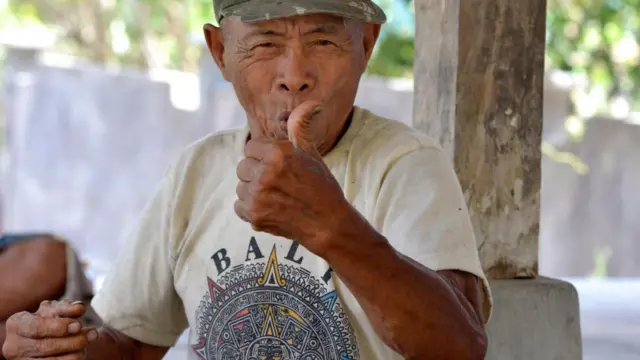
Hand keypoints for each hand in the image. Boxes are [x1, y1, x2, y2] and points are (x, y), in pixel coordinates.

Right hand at [2, 300, 97, 358]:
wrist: (49, 336)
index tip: (79, 324)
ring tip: (90, 341)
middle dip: (72, 340)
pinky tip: (81, 353)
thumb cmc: (52, 319)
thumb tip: (79, 308)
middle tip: (93, 334)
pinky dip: (71, 359)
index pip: (36, 326)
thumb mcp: (58, 309)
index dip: (58, 326)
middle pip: (45, 346)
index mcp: (16, 324)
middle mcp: (13, 345)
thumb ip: (67, 307)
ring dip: (76, 352)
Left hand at [235, 101, 353, 255]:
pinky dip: (251, 207)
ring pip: (240, 186)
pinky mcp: (254, 216)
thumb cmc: (321, 186)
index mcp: (278, 153)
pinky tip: (270, 207)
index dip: (263, 156)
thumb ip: (300, 127)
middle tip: (277, 181)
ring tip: (275, 195)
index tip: (277, 165)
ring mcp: (257, 196)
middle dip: (256, 172)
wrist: (327, 224)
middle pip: (242, 166)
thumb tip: (310, 103)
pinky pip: (239, 206)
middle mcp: (264, 174)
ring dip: (252, 190)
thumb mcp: (311, 153)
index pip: (251, 147)